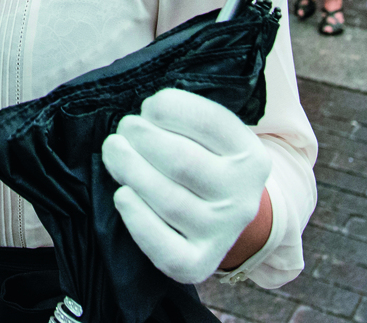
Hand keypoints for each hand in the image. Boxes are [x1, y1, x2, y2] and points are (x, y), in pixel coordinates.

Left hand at [102, 88, 271, 284]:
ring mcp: (221, 233)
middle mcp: (242, 197)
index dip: (171, 108)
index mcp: (251, 157)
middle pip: (183, 162)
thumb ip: (189, 115)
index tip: (149, 106)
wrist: (222, 217)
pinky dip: (137, 218)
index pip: (211, 123)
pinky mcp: (196, 263)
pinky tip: (122, 195)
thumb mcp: (212, 136)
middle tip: (125, 129)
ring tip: (114, 151)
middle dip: (143, 138)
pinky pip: (164, 246)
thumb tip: (147, 102)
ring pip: (168, 200)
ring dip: (131, 169)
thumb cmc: (204, 161)